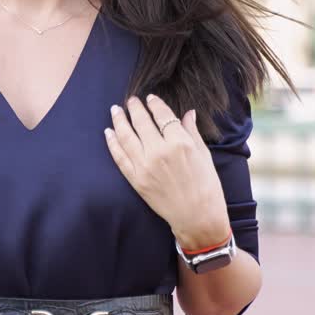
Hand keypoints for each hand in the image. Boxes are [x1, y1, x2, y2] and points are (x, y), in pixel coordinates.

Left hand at [104, 95, 230, 248]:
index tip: (150, 98)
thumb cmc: (206, 186)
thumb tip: (188, 113)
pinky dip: (112, 143)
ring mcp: (145, 166)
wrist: (197, 217)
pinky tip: (108, 133)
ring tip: (115, 110)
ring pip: (126, 136)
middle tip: (131, 100)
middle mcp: (159, 152)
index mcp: (180, 143)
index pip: (162, 115)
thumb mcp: (204, 155)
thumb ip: (191, 132)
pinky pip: (119, 157)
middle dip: (134, 108)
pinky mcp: (136, 179)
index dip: (155, 104)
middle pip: (141, 122)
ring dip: (119, 121)